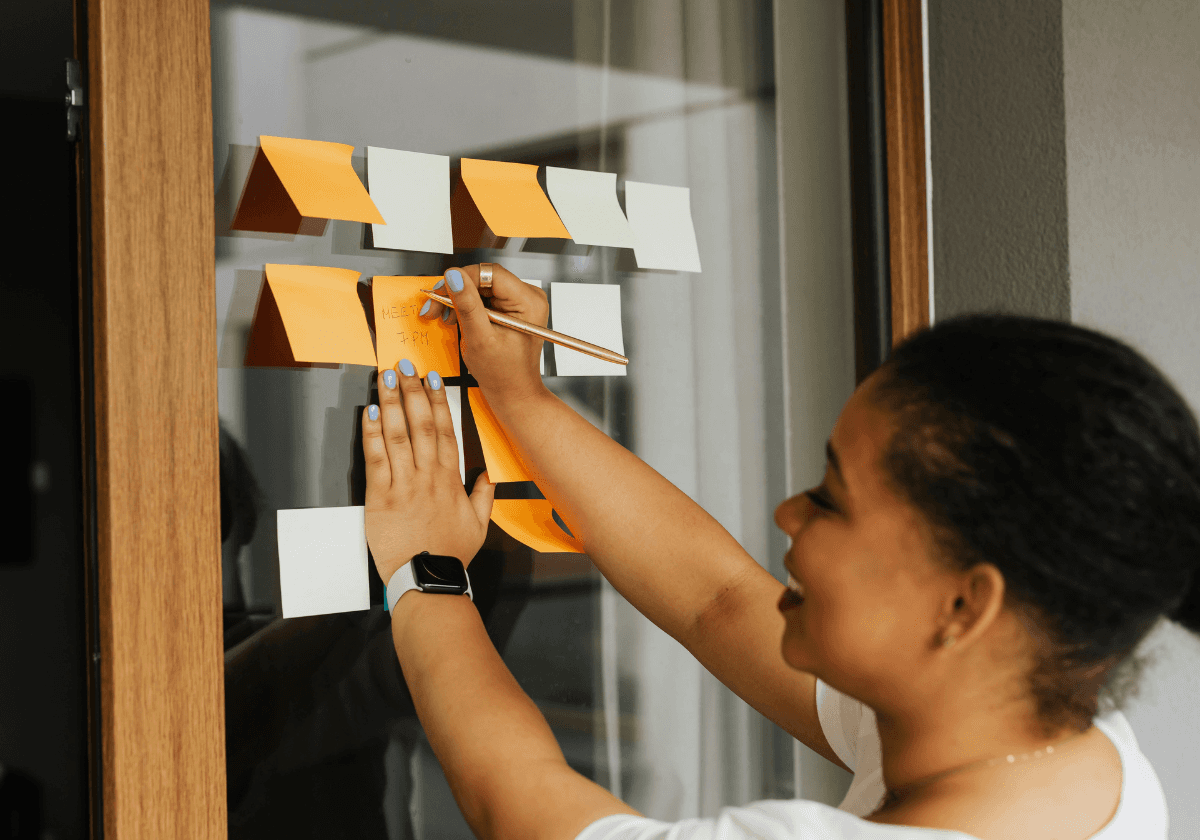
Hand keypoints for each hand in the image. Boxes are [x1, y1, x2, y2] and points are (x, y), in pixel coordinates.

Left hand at [362, 361, 494, 583]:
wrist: (428, 579)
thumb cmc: (450, 555)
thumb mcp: (479, 525)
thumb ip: (484, 496)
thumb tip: (488, 475)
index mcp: (450, 479)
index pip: (444, 430)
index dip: (438, 401)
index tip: (432, 379)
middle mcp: (428, 476)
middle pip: (420, 424)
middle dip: (412, 391)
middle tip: (405, 366)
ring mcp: (404, 484)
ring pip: (398, 434)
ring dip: (392, 402)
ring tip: (385, 377)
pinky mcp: (381, 498)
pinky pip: (376, 458)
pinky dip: (373, 433)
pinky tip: (371, 412)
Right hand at [419, 264, 549, 406]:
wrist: (513, 393)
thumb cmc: (503, 375)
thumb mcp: (480, 339)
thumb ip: (467, 305)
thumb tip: (454, 276)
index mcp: (528, 302)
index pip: (489, 273)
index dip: (461, 279)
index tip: (440, 291)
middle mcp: (528, 298)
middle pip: (484, 279)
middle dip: (456, 292)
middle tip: (434, 307)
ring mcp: (520, 303)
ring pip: (480, 288)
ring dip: (458, 301)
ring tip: (443, 317)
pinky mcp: (511, 309)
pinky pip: (484, 298)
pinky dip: (466, 307)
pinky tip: (455, 319)